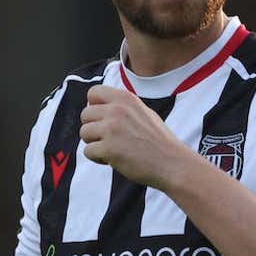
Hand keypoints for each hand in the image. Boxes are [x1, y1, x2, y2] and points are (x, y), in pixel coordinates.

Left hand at [79, 85, 193, 188]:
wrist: (171, 162)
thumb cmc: (158, 141)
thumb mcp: (143, 112)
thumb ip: (122, 107)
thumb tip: (96, 105)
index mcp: (125, 98)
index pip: (93, 93)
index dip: (94, 106)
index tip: (103, 120)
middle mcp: (117, 110)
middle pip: (85, 114)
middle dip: (93, 128)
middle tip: (109, 139)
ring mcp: (111, 129)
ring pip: (84, 133)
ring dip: (94, 143)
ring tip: (112, 149)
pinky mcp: (108, 148)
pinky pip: (88, 151)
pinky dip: (98, 158)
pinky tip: (113, 159)